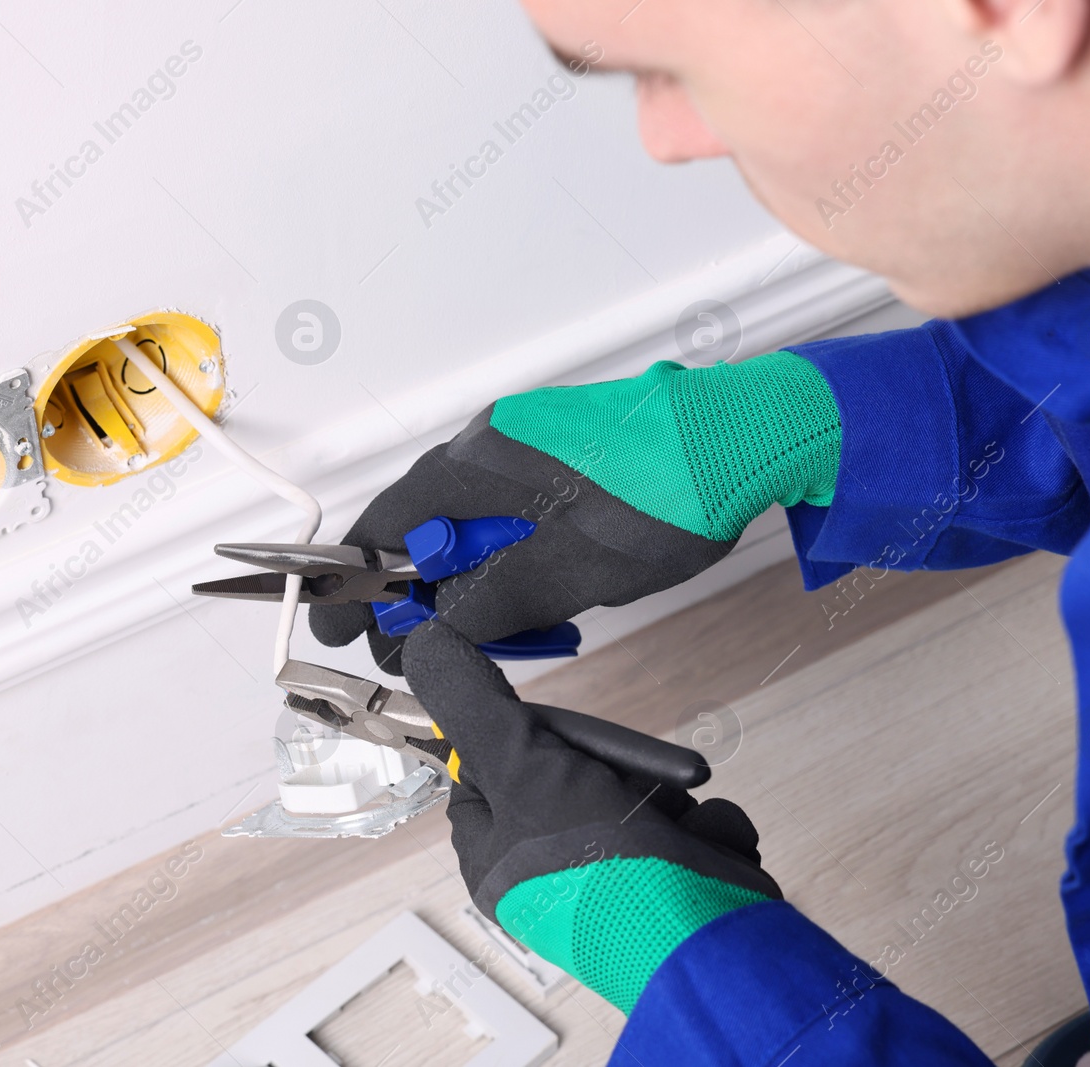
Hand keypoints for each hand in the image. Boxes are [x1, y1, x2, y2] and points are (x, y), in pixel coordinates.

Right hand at [310, 354, 839, 672]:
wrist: (749, 439)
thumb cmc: (661, 498)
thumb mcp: (568, 571)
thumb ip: (491, 606)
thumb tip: (424, 638)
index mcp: (476, 462)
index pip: (387, 525)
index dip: (357, 584)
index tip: (340, 628)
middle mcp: (491, 444)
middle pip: (427, 527)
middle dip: (418, 595)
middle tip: (412, 648)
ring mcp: (530, 445)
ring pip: (474, 524)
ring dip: (471, 582)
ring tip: (491, 633)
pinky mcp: (566, 456)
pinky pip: (513, 513)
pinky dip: (509, 558)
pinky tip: (536, 596)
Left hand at [404, 620, 781, 1013]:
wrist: (710, 941)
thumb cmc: (604, 867)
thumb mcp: (524, 769)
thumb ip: (478, 709)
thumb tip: (427, 648)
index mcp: (497, 852)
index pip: (487, 767)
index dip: (525, 739)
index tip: (553, 737)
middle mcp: (550, 865)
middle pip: (572, 767)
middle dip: (616, 767)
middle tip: (621, 783)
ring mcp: (617, 873)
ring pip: (642, 789)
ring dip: (669, 799)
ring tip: (676, 832)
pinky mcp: (677, 877)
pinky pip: (693, 821)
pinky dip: (708, 831)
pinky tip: (709, 852)